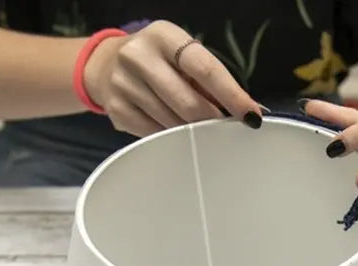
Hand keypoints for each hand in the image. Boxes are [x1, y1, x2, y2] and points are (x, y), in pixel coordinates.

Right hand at [84, 21, 263, 136]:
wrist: (105, 64)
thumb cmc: (158, 60)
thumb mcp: (182, 56)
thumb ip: (209, 79)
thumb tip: (247, 111)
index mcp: (164, 36)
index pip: (205, 69)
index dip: (232, 95)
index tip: (251, 115)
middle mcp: (139, 56)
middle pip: (189, 102)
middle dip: (212, 120)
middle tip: (223, 127)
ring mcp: (124, 84)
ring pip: (173, 122)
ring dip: (192, 131)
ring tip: (194, 126)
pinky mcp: (116, 110)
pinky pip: (155, 134)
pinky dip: (170, 137)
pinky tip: (172, 129)